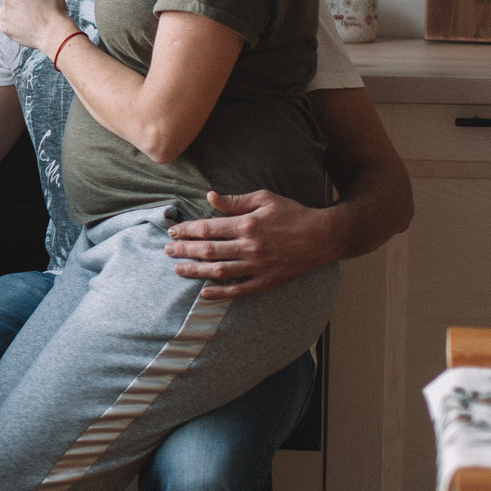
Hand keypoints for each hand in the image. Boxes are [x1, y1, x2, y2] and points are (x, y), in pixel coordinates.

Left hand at [0, 0, 74, 57]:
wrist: (54, 33)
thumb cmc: (54, 7)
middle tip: (28, 2)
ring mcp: (4, 13)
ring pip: (5, 9)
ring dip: (13, 10)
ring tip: (29, 15)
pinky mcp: (4, 27)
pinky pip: (6, 22)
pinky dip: (13, 23)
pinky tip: (26, 24)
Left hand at [167, 189, 343, 298]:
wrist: (322, 237)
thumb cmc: (293, 214)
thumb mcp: (265, 199)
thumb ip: (235, 201)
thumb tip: (210, 196)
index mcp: (248, 225)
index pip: (208, 228)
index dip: (187, 231)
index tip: (173, 231)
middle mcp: (250, 247)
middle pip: (208, 250)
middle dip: (185, 250)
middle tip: (168, 250)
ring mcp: (257, 267)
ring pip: (219, 271)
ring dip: (195, 271)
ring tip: (178, 269)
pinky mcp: (266, 281)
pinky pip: (238, 290)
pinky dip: (220, 293)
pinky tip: (204, 292)